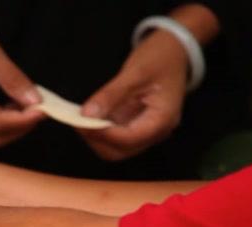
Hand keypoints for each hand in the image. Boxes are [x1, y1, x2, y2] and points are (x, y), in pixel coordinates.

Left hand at [76, 30, 188, 160]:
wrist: (174, 50)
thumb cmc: (160, 58)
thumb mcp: (135, 72)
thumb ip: (111, 95)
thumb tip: (87, 114)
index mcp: (162, 120)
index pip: (129, 139)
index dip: (103, 134)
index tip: (81, 122)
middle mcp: (156, 131)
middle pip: (120, 150)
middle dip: (96, 139)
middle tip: (77, 121)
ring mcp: (146, 130)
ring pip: (116, 147)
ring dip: (96, 136)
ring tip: (80, 118)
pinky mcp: (136, 125)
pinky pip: (115, 136)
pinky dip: (100, 130)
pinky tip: (88, 117)